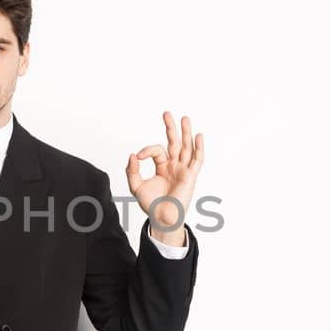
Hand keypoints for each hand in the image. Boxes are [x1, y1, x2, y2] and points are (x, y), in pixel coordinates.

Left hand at [126, 111, 204, 246]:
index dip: (147, 150)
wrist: (161, 218)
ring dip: (186, 133)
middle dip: (170, 128)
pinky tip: (198, 136)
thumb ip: (132, 170)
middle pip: (174, 142)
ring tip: (185, 118)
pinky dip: (198, 148)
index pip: (157, 150)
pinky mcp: (190, 176)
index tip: (138, 156)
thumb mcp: (136, 186)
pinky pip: (197, 159)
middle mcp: (174, 166)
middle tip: (166, 113)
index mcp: (163, 167)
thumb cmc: (151, 204)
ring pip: (186, 147)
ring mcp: (183, 170)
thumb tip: (133, 154)